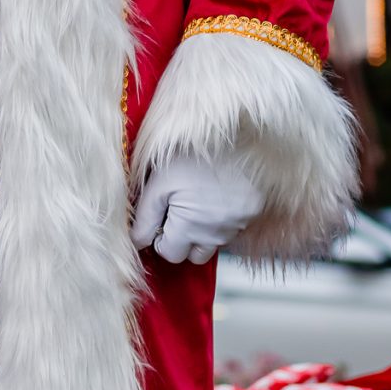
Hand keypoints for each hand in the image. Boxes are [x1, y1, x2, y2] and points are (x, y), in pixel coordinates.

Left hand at [132, 153, 262, 265]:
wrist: (232, 134)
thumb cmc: (193, 154)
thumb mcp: (159, 182)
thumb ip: (145, 218)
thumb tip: (137, 242)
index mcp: (190, 228)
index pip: (170, 255)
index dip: (160, 239)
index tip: (160, 218)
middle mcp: (217, 234)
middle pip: (194, 255)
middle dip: (182, 240)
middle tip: (177, 211)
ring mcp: (238, 225)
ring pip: (214, 242)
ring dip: (203, 231)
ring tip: (198, 200)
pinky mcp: (253, 213)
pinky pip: (232, 228)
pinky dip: (221, 219)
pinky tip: (215, 195)